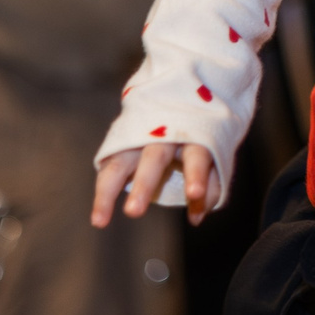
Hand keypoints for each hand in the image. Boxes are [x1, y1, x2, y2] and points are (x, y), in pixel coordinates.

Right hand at [91, 141, 218, 227]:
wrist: (178, 93)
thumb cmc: (200, 134)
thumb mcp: (215, 154)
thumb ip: (210, 187)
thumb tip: (196, 218)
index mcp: (194, 134)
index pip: (197, 155)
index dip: (196, 174)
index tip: (194, 194)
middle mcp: (163, 133)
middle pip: (153, 157)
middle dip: (143, 184)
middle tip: (133, 212)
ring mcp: (137, 136)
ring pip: (119, 162)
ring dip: (108, 191)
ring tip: (100, 220)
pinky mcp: (119, 140)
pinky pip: (107, 165)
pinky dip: (102, 189)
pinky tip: (99, 214)